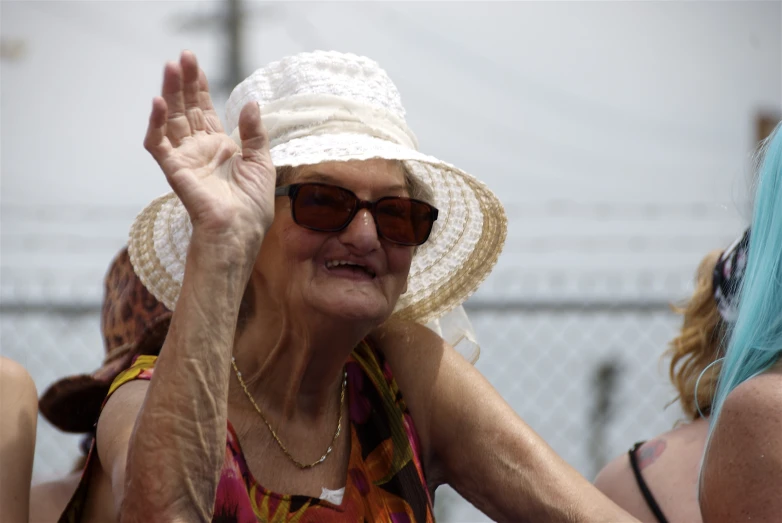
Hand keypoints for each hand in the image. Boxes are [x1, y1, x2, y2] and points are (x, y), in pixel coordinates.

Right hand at [143, 51, 275, 254]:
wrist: (241, 232)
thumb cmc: (253, 206)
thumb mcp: (262, 163)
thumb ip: (255, 133)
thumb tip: (251, 103)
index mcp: (219, 146)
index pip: (204, 109)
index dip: (199, 86)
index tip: (195, 63)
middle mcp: (199, 149)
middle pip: (186, 108)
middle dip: (184, 82)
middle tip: (183, 56)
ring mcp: (185, 158)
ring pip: (171, 119)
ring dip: (169, 93)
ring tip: (170, 67)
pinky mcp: (175, 170)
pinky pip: (159, 144)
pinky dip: (156, 124)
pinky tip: (158, 102)